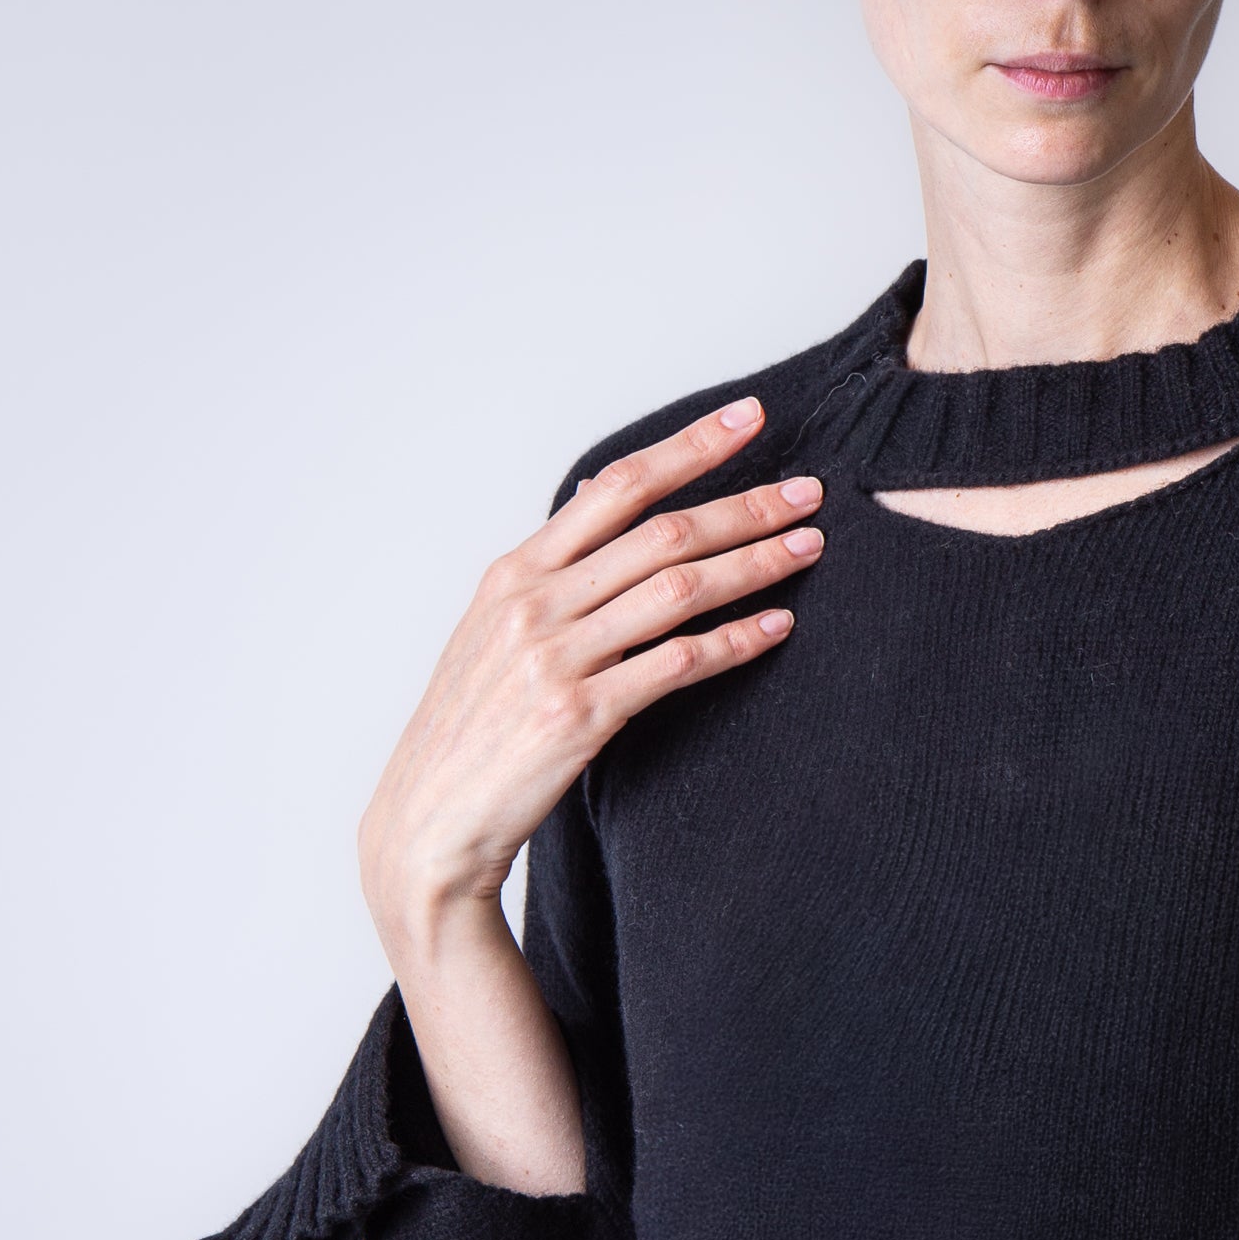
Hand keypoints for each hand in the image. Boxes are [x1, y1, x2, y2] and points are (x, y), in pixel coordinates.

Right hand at [358, 394, 822, 953]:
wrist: (429, 819)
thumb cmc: (471, 732)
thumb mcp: (493, 636)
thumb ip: (552, 580)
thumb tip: (609, 519)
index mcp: (515, 573)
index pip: (616, 488)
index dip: (689, 449)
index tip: (748, 420)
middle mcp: (534, 603)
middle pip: (661, 532)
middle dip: (745, 505)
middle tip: (809, 493)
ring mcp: (555, 658)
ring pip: (678, 590)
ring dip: (753, 564)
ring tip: (808, 548)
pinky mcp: (580, 716)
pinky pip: (677, 664)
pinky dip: (734, 641)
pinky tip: (776, 627)